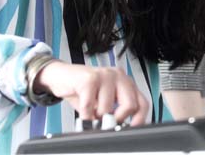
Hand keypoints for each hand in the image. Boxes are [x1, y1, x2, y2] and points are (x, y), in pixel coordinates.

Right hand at [34, 61, 148, 125]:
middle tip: (106, 124)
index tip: (131, 129)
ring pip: (107, 108)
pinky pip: (90, 106)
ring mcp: (105, 75)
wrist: (62, 76)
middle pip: (130, 105)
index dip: (139, 119)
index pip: (142, 102)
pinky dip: (85, 115)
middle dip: (117, 120)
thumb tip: (120, 129)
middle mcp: (119, 76)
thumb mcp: (103, 101)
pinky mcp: (89, 78)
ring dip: (96, 117)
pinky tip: (83, 111)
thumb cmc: (84, 90)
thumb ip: (115, 111)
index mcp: (126, 82)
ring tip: (91, 111)